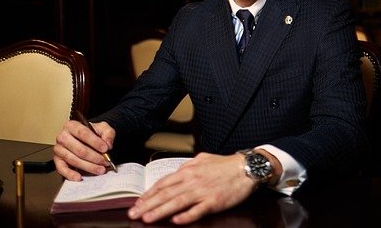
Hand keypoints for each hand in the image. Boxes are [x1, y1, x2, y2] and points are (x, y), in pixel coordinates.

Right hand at [53, 119, 115, 180]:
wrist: (87, 139)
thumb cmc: (92, 133)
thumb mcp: (103, 128)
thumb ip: (108, 133)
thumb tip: (108, 143)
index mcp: (72, 125)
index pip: (83, 133)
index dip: (95, 142)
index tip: (105, 149)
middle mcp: (63, 136)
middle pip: (79, 149)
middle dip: (94, 157)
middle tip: (105, 161)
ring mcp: (59, 149)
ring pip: (73, 160)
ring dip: (88, 166)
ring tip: (99, 169)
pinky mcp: (57, 160)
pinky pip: (62, 169)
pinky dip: (70, 174)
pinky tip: (79, 177)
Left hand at [128, 152, 258, 224]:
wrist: (245, 169)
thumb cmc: (224, 165)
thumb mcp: (201, 159)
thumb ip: (187, 167)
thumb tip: (175, 174)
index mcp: (188, 170)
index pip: (163, 183)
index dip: (148, 193)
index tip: (137, 202)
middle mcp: (192, 180)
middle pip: (166, 194)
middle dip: (148, 204)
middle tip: (134, 213)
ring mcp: (202, 191)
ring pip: (177, 202)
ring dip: (160, 211)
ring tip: (147, 218)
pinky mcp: (214, 201)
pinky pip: (197, 210)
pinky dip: (186, 216)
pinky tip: (175, 221)